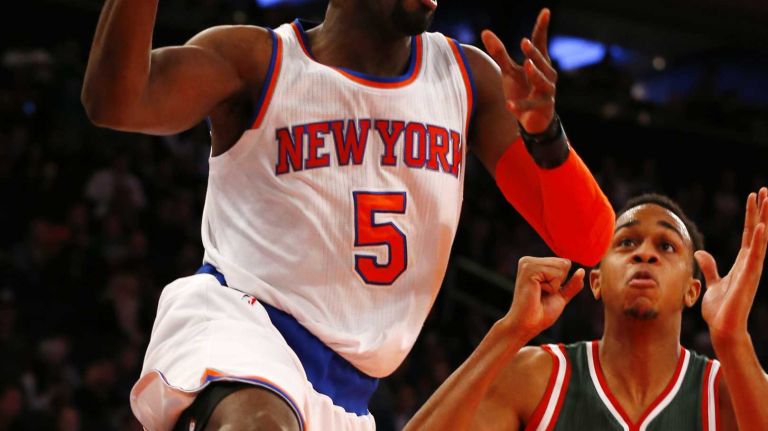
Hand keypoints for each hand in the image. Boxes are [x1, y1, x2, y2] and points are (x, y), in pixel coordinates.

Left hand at [480, 8, 557, 132]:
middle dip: (534, 52)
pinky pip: (530, 106)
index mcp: (539, 63)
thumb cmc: (522, 90)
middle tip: (524, 42)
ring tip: (527, 64)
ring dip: (535, 73)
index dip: (542, 28)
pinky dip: (520, 106)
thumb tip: (485, 31)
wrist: (533, 119)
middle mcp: (547, 74)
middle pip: (542, 61)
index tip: (545, 11)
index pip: (541, 42)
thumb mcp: (509, 71)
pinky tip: (508, 105)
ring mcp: (546, 91)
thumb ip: (499, 53)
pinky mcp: (542, 107)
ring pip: (542, 81)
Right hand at [504, 256, 584, 339]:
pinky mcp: (529, 270)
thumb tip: (582, 271)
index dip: (561, 281)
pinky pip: (556, 274)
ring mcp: (527, 264)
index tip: (545, 292)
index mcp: (534, 264)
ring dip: (555, 285)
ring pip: (561, 267)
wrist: (528, 325)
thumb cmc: (541, 313)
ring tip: (539, 293)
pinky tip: (537, 292)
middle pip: (564, 263)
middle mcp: (528, 260)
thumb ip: (571, 284)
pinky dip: (552, 287)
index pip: (564, 263)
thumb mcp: (561, 296)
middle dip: (559, 282)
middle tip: (542, 293)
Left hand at [697, 187, 767, 341]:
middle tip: (765, 190)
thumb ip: (711, 267)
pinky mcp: (748, 278)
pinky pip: (755, 256)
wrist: (723, 328)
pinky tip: (761, 226)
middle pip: (757, 231)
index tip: (754, 197)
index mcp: (743, 263)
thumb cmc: (720, 309)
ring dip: (764, 219)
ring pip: (760, 239)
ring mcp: (751, 269)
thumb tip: (701, 253)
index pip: (748, 233)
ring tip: (767, 199)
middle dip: (761, 211)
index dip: (751, 216)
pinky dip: (758, 241)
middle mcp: (750, 263)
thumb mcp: (713, 283)